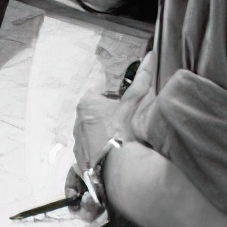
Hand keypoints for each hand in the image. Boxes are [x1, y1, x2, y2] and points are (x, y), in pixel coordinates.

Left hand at [72, 51, 155, 167]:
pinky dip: (102, 154)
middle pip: (97, 115)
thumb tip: (150, 57)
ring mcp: (78, 143)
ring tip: (123, 144)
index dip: (117, 99)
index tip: (128, 108)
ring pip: (94, 134)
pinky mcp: (80, 161)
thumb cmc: (124, 132)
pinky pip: (91, 153)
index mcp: (86, 104)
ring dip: (106, 137)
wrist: (119, 170)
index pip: (102, 94)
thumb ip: (141, 81)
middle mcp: (77, 122)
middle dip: (111, 118)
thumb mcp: (133, 104)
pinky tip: (115, 157)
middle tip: (128, 126)